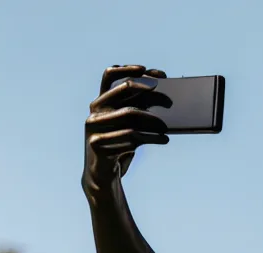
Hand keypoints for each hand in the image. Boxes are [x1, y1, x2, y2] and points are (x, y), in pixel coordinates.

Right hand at [83, 65, 170, 189]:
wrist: (104, 174)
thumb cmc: (120, 146)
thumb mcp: (130, 126)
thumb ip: (138, 110)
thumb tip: (165, 98)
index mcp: (101, 101)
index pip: (110, 75)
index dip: (129, 69)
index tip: (152, 72)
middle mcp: (95, 110)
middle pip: (122, 89)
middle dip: (147, 89)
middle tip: (168, 98)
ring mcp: (94, 126)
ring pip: (130, 114)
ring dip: (153, 119)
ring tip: (168, 126)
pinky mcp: (97, 143)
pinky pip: (130, 136)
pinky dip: (152, 137)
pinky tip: (164, 139)